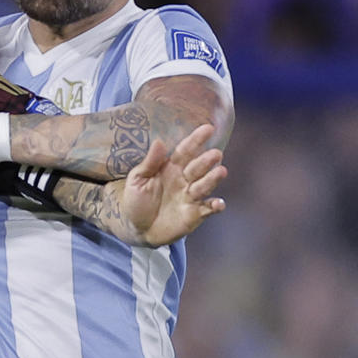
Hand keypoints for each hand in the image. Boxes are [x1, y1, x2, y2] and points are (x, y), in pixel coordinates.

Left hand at [117, 123, 226, 244]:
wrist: (136, 229)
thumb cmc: (136, 201)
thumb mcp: (137, 180)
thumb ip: (149, 162)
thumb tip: (159, 142)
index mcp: (171, 167)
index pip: (185, 151)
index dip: (196, 140)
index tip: (208, 129)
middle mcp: (184, 180)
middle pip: (197, 167)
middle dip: (207, 161)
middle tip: (216, 154)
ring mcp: (190, 197)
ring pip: (204, 185)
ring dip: (213, 179)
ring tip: (221, 171)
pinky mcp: (194, 214)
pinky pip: (207, 209)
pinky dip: (215, 206)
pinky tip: (219, 204)